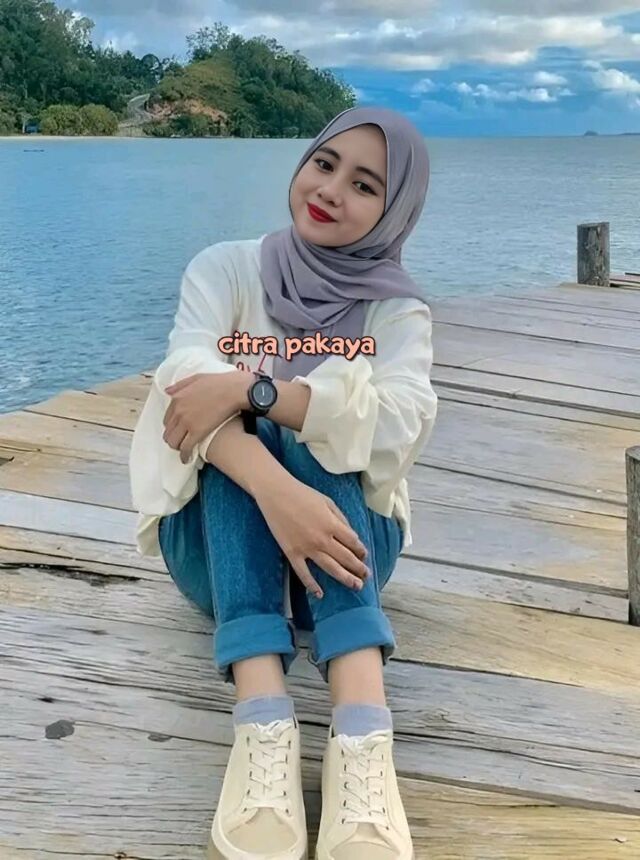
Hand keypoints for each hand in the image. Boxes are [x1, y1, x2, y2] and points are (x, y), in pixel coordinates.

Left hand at [163, 370, 249, 463]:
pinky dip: (185, 455)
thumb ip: (180, 385)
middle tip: (181, 442)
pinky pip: (185, 448)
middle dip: (174, 438)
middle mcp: (178, 411)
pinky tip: (187, 459)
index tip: (179, 431)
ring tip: (184, 450)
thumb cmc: (220, 383)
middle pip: (168, 432)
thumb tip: (167, 391)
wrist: (234, 390)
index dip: (172, 427)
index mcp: (177, 398)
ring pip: (173, 441)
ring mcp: (186, 422)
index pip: (167, 418)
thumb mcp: (196, 378)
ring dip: (178, 447)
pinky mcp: (197, 432)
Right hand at [254, 475, 369, 597]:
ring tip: (356, 586)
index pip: (353, 542)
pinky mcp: (292, 553)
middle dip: (358, 568)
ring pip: (330, 568)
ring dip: (345, 579)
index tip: (364, 555)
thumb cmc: (302, 494)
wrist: (275, 493)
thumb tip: (351, 535)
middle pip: (346, 558)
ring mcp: (306, 548)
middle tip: (366, 577)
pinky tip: (320, 594)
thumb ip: (341, 519)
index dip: (361, 550)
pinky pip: (303, 573)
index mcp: (332, 524)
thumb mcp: (327, 502)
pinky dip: (312, 585)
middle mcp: (322, 539)